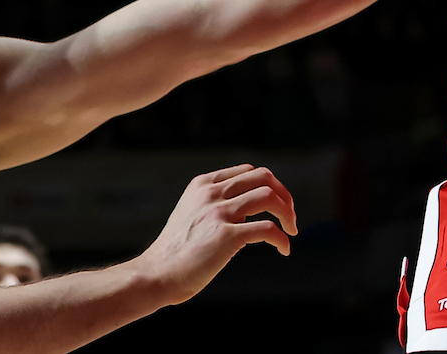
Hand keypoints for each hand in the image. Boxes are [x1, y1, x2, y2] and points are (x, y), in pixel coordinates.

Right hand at [134, 164, 297, 305]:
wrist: (155, 275)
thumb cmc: (175, 252)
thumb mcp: (192, 215)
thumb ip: (216, 205)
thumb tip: (249, 211)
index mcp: (202, 184)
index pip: (249, 171)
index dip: (271, 185)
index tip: (279, 204)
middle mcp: (211, 193)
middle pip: (264, 177)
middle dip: (284, 195)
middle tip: (290, 217)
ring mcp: (218, 213)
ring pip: (269, 197)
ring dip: (287, 213)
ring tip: (292, 231)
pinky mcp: (225, 236)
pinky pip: (267, 229)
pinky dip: (282, 238)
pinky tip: (284, 249)